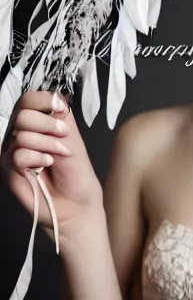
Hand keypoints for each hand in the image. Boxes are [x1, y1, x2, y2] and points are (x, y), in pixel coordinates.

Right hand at [0, 90, 103, 241]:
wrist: (76, 202)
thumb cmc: (76, 173)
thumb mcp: (73, 138)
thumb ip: (61, 117)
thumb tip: (54, 97)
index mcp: (39, 123)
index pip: (30, 99)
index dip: (44, 101)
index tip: (59, 110)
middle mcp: (23, 133)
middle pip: (23, 112)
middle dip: (48, 124)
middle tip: (63, 138)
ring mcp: (13, 150)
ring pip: (22, 133)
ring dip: (47, 144)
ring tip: (57, 157)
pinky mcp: (8, 168)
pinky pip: (18, 155)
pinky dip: (36, 158)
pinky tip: (45, 166)